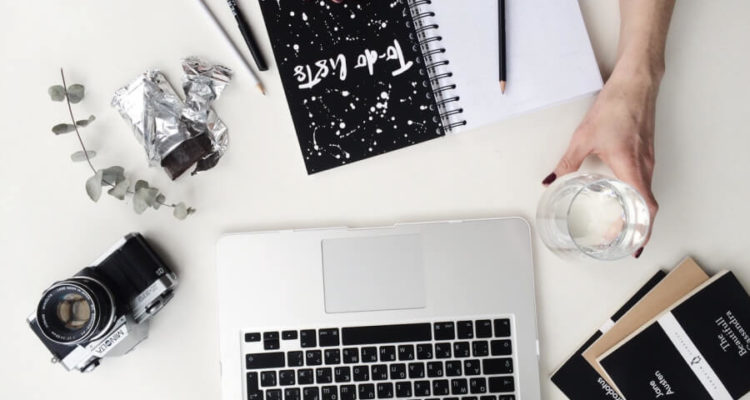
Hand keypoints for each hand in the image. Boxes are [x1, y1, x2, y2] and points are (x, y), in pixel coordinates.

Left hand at [543, 68, 660, 257]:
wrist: (635, 83)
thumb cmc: (616, 107)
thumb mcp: (583, 138)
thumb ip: (566, 163)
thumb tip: (551, 179)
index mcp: (631, 167)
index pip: (645, 208)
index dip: (642, 230)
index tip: (634, 246)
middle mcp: (645, 166)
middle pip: (647, 206)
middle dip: (637, 227)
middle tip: (622, 240)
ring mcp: (649, 158)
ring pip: (647, 193)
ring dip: (637, 211)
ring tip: (621, 223)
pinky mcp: (647, 151)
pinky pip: (645, 180)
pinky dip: (637, 195)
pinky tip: (622, 195)